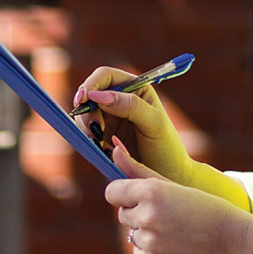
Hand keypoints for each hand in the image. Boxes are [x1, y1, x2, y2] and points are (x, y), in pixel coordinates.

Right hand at [73, 65, 193, 183]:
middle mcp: (121, 100)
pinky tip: (100, 149)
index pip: (106, 76)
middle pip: (90, 95)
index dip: (91, 84)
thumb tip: (99, 96)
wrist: (170, 177)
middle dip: (86, 110)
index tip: (83, 99)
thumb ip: (130, 106)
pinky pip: (87, 134)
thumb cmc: (167, 147)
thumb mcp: (154, 123)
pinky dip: (87, 139)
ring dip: (86, 126)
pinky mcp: (104, 138)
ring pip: (85, 115)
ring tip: (99, 142)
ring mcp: (110, 119)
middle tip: (94, 128)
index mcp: (135, 89)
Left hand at [107, 142, 252, 253]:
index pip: (112, 192)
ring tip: (176, 230)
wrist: (231, 242)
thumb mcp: (173, 184)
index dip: (124, 193)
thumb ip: (138, 169)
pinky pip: (140, 253)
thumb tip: (114, 148)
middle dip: (139, 212)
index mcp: (151, 191)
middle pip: (123, 213)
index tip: (137, 195)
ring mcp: (148, 242)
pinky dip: (152, 251)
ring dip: (147, 232)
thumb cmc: (203, 207)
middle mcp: (146, 216)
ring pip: (133, 234)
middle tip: (168, 213)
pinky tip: (175, 246)